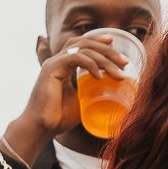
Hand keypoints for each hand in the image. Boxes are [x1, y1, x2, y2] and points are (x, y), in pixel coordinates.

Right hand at [9, 32, 131, 143]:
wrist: (42, 127)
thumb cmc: (60, 117)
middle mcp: (57, 61)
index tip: (114, 43)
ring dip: (104, 59)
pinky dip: (90, 64)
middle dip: (107, 50)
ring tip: (119, 73)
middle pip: (84, 42)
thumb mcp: (82, 100)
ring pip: (82, 48)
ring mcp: (54, 64)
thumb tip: (115, 93)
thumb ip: (92, 91)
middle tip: (125, 62)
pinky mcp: (51, 70)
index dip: (97, 41)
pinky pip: (74, 58)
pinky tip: (100, 77)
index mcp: (64, 65)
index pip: (81, 44)